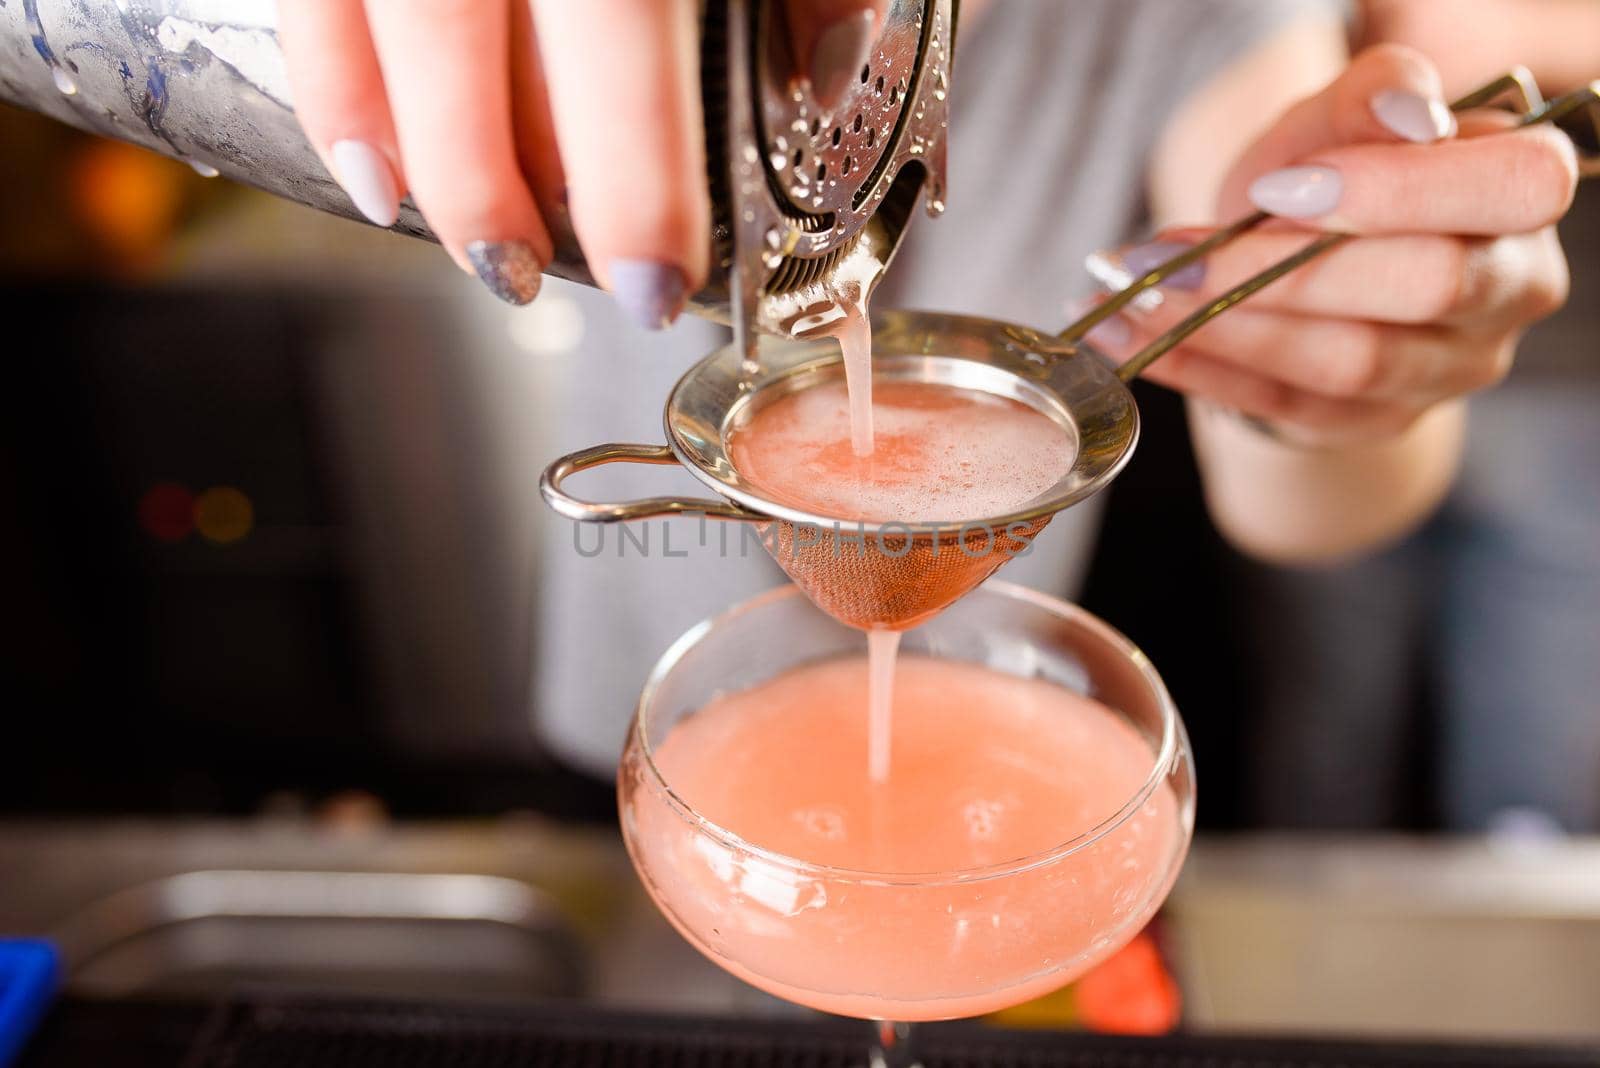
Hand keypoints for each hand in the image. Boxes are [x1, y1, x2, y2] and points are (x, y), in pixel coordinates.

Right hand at [277, 0, 884, 319]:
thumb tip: (823, 66)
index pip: (620, 14)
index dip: (635, 166)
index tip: (656, 274)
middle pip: (467, 14)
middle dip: (497, 174)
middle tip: (536, 276)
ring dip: (407, 138)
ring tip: (461, 239)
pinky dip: (332, 67)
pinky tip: (371, 155)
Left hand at [1087, 45, 1578, 445]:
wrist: (1295, 253)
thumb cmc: (1326, 170)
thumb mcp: (1334, 116)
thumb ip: (1366, 97)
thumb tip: (1404, 111)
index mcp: (1524, 191)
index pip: (1504, 188)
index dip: (1393, 190)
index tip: (1274, 186)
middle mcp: (1513, 287)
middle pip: (1424, 285)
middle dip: (1283, 269)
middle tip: (1168, 256)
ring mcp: (1454, 367)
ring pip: (1352, 362)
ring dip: (1228, 329)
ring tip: (1136, 297)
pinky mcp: (1384, 420)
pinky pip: (1294, 410)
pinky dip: (1206, 373)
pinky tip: (1139, 344)